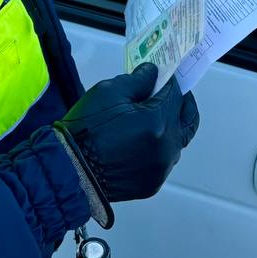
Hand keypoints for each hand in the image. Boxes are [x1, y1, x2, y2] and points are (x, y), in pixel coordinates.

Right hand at [55, 63, 199, 213]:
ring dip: (169, 128)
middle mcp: (167, 148)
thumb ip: (138, 80)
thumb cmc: (86, 128)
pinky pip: (162, 161)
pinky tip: (138, 142)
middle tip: (168, 95)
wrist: (69, 170)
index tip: (164, 76)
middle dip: (181, 104)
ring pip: (176, 142)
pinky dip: (156, 149)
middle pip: (187, 120)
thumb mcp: (109, 92)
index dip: (170, 81)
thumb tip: (154, 73)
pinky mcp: (151, 184)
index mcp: (158, 122)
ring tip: (149, 119)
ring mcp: (161, 169)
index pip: (176, 93)